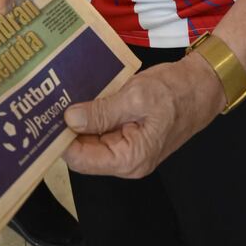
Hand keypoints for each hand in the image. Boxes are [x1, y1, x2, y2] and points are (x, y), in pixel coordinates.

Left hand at [63, 54, 225, 178]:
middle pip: (84, 149)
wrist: (202, 85)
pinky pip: (103, 126)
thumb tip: (69, 119)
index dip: (61, 138)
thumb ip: (102, 110)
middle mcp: (126, 160)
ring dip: (79, 117)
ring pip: (91, 136)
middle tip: (47, 99)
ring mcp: (127, 147)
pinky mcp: (128, 132)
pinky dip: (92, 111)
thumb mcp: (136, 97)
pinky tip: (80, 92)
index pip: (81, 159)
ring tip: (59, 93)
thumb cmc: (175, 92)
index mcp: (129, 159)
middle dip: (67, 126)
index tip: (43, 116)